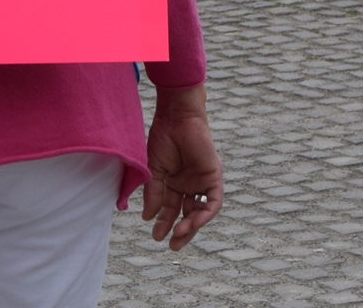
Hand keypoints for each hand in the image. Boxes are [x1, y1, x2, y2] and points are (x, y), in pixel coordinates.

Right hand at [141, 84, 221, 250]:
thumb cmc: (163, 138)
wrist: (176, 118)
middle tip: (172, 245)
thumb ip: (153, 193)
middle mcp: (189, 185)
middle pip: (187, 214)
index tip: (155, 236)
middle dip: (180, 231)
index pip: (170, 209)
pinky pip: (214, 201)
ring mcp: (202, 182)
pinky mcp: (214, 177)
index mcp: (173, 183)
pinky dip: (205, 214)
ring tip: (179, 234)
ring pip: (201, 211)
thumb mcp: (154, 170)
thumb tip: (148, 217)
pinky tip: (194, 223)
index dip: (163, 223)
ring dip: (192, 225)